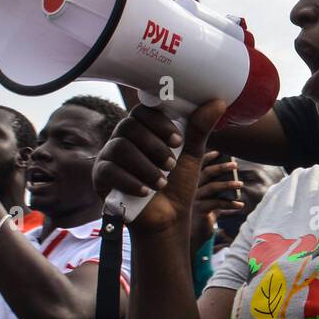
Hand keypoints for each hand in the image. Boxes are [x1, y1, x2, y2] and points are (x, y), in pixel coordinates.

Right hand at [92, 99, 226, 235]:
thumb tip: (218, 102)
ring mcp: (109, 156)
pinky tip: (145, 192)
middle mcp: (124, 138)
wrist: (168, 216)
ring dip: (145, 166)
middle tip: (171, 165)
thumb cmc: (179, 183)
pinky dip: (130, 181)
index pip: (144, 111)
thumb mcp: (192, 154)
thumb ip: (200, 129)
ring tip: (161, 183)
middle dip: (154, 146)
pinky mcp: (101, 176)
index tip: (178, 141)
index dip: (159, 122)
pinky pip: (109, 170)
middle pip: (129, 126)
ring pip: (120, 147)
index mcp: (145, 129)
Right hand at [190, 151, 243, 250]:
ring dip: (228, 184)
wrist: (187, 244)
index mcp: (187, 187)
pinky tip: (240, 206)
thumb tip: (230, 195)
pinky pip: (217, 203)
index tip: (218, 152)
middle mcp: (187, 191)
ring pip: (212, 187)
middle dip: (221, 167)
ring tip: (241, 185)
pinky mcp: (198, 211)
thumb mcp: (206, 211)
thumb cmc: (196, 226)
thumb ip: (214, 201)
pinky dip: (230, 203)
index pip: (195, 168)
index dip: (206, 158)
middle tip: (235, 165)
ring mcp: (192, 200)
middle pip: (205, 173)